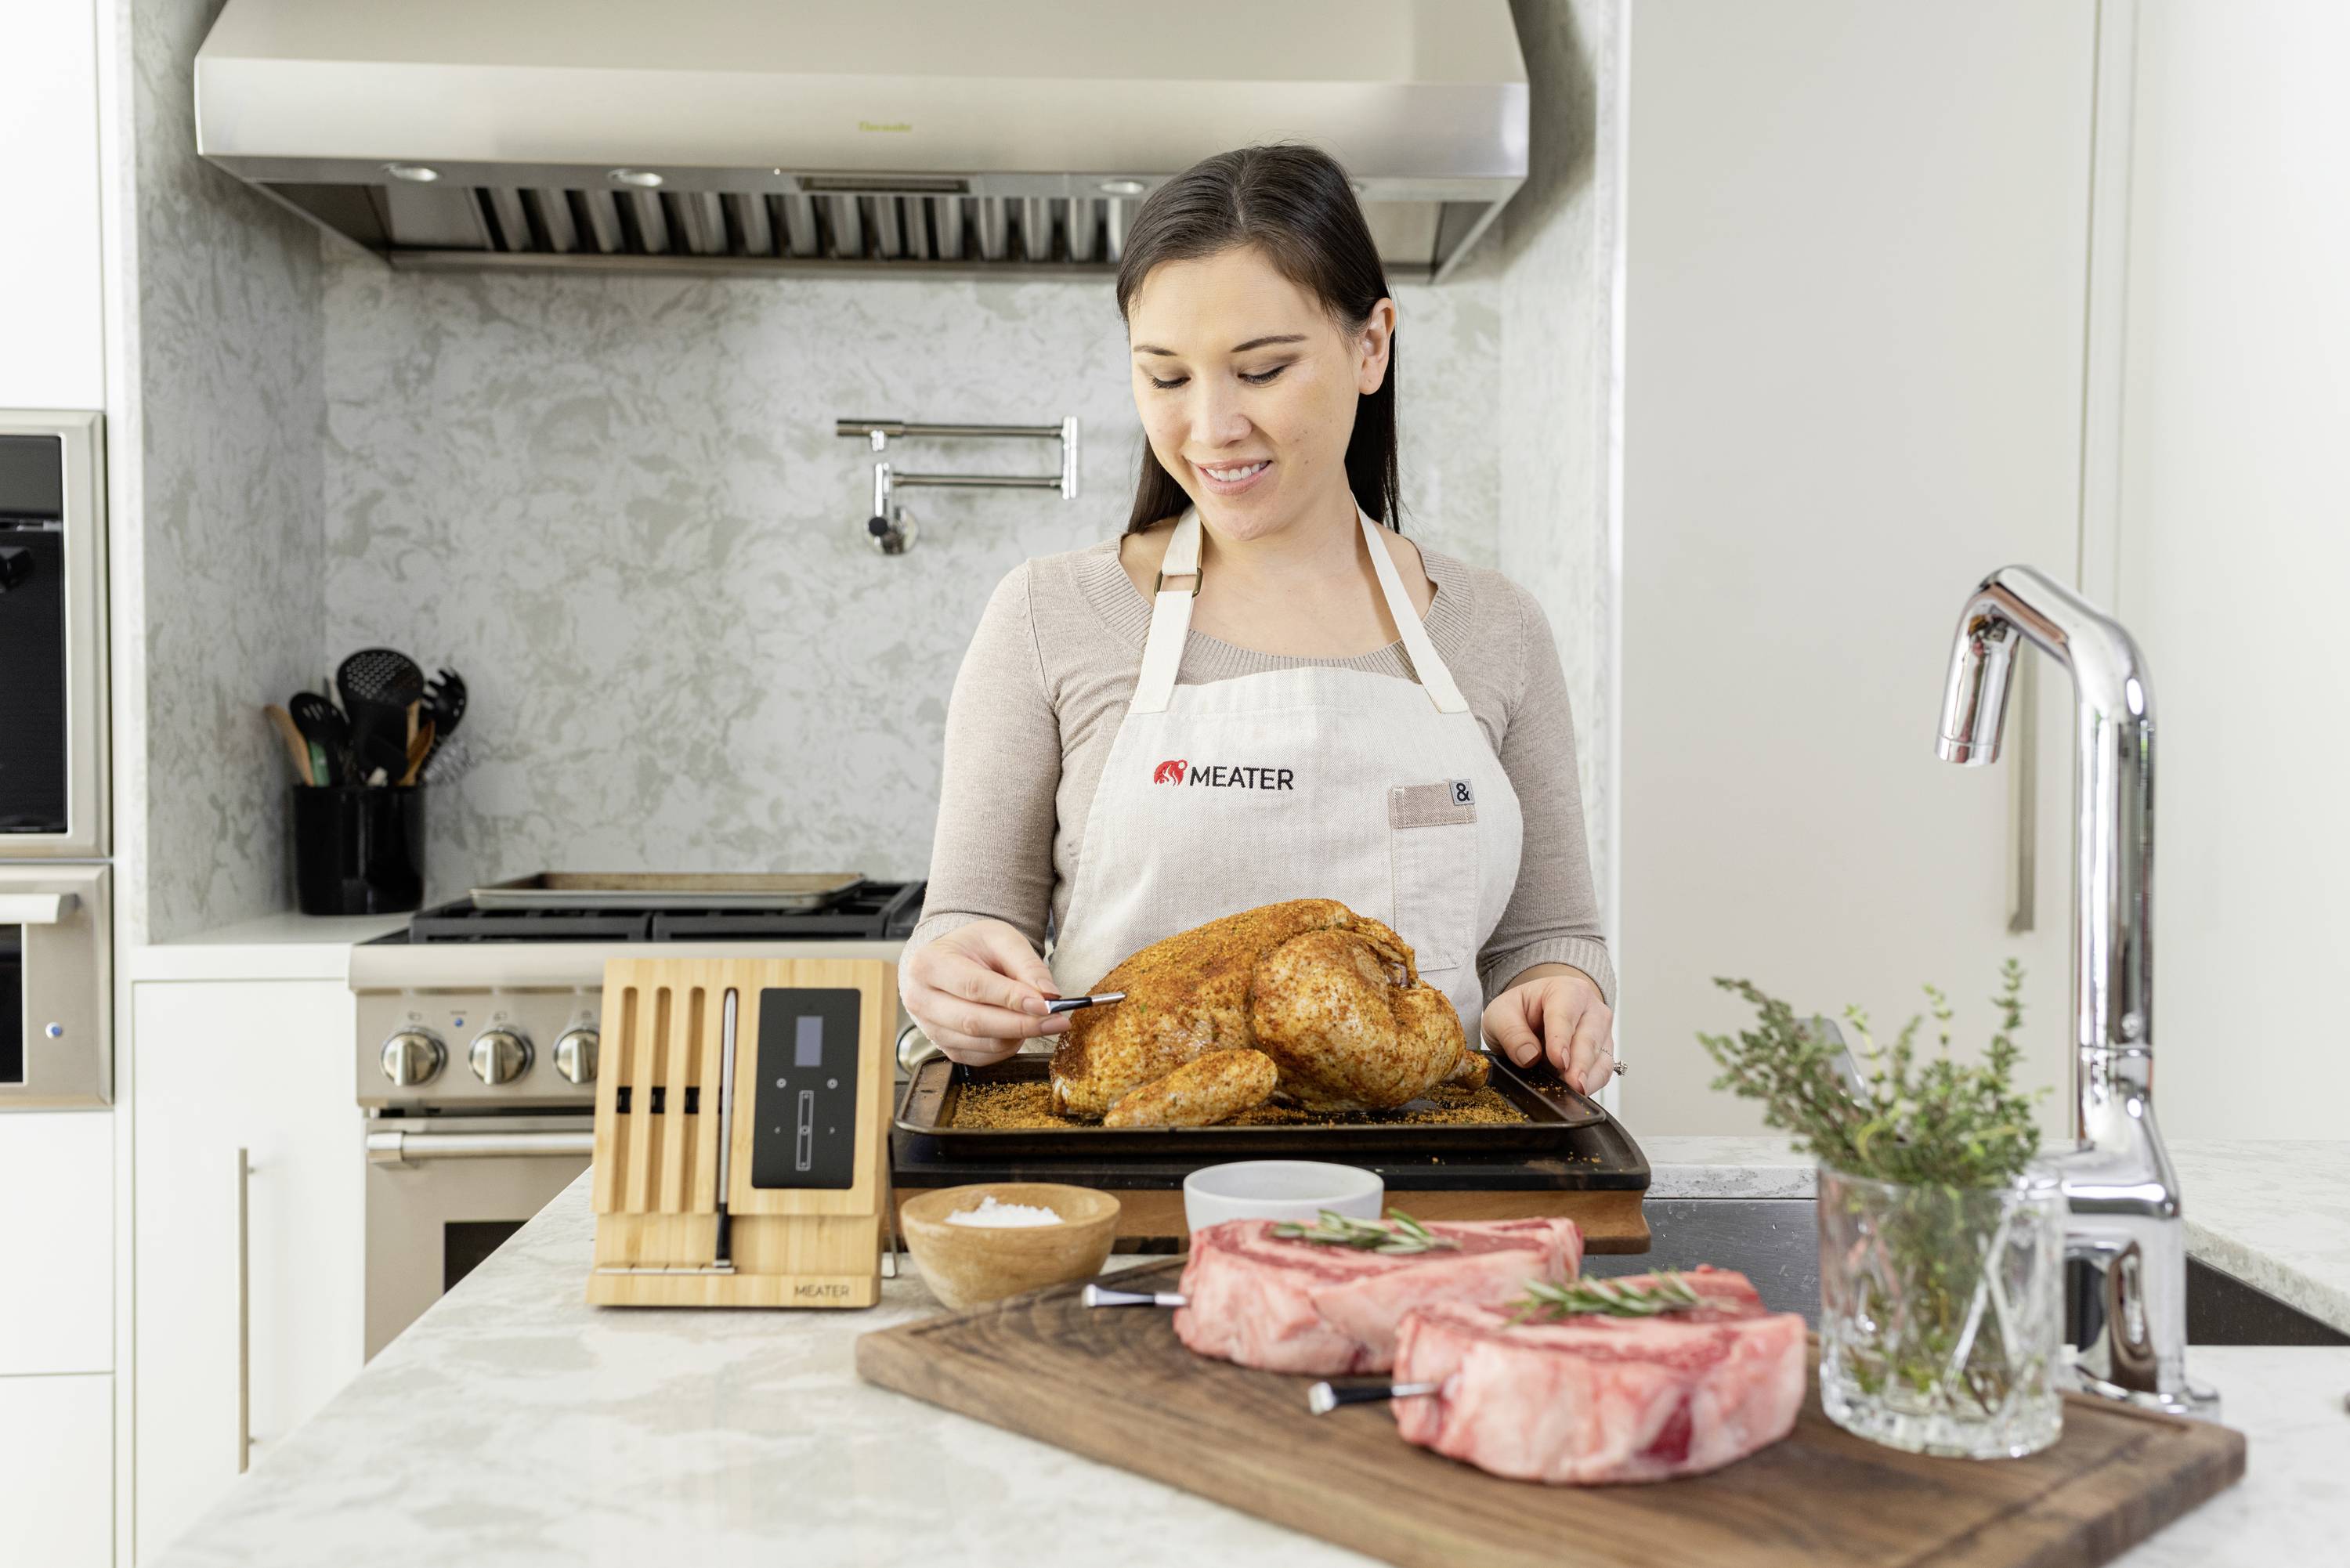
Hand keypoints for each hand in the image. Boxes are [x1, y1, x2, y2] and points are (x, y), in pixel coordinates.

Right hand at [901, 919, 1069, 1065]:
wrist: (951, 960)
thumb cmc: (974, 947)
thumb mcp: (1001, 938)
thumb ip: (1027, 964)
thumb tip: (1049, 996)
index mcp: (929, 965)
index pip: (973, 987)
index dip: (1011, 998)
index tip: (1046, 1005)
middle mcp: (921, 1000)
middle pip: (974, 1021)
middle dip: (1020, 1024)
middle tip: (1057, 1021)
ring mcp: (930, 1029)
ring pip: (980, 1043)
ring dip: (1017, 1036)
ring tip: (1041, 1021)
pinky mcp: (945, 1048)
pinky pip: (981, 1057)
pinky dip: (1007, 1047)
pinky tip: (1018, 1029)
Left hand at [1481, 966, 1614, 1095]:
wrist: (1533, 1015)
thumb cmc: (1521, 1011)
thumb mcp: (1501, 1014)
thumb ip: (1511, 1031)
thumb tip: (1529, 1056)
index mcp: (1566, 990)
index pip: (1565, 1015)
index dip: (1561, 1039)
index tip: (1558, 1060)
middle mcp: (1590, 1008)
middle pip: (1589, 1037)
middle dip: (1581, 1063)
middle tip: (1573, 1083)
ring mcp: (1601, 1032)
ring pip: (1601, 1057)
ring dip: (1588, 1076)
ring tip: (1575, 1092)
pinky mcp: (1603, 1053)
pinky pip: (1603, 1072)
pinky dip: (1592, 1084)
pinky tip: (1577, 1093)